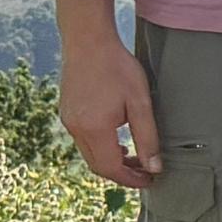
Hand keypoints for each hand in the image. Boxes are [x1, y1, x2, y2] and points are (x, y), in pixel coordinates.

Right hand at [57, 32, 161, 187]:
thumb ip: (147, 137)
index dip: (131, 179)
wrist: (87, 40)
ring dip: (112, 161)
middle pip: (98, 166)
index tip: (150, 180)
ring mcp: (68, 120)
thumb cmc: (117, 67)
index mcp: (94, 129)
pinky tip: (118, 140)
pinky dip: (101, 147)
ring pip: (89, 154)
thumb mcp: (140, 102)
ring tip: (135, 156)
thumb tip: (154, 168)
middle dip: (122, 173)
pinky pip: (83, 140)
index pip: (111, 168)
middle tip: (146, 171)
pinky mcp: (67, 112)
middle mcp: (76, 129)